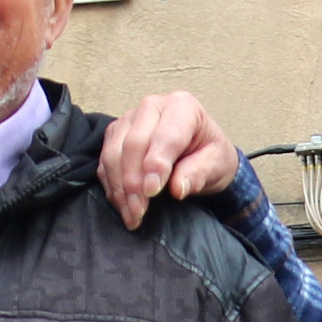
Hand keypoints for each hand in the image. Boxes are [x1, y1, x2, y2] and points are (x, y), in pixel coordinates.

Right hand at [101, 91, 244, 228]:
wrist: (200, 153)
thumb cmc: (210, 155)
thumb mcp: (217, 165)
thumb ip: (199, 174)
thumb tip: (177, 189)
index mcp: (182, 106)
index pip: (165, 135)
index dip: (156, 165)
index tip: (152, 191)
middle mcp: (152, 106)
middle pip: (134, 143)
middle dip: (134, 181)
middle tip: (140, 211)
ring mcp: (129, 119)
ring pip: (114, 153)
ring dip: (120, 188)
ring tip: (132, 215)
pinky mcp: (115, 135)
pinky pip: (105, 162)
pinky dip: (112, 186)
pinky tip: (123, 206)